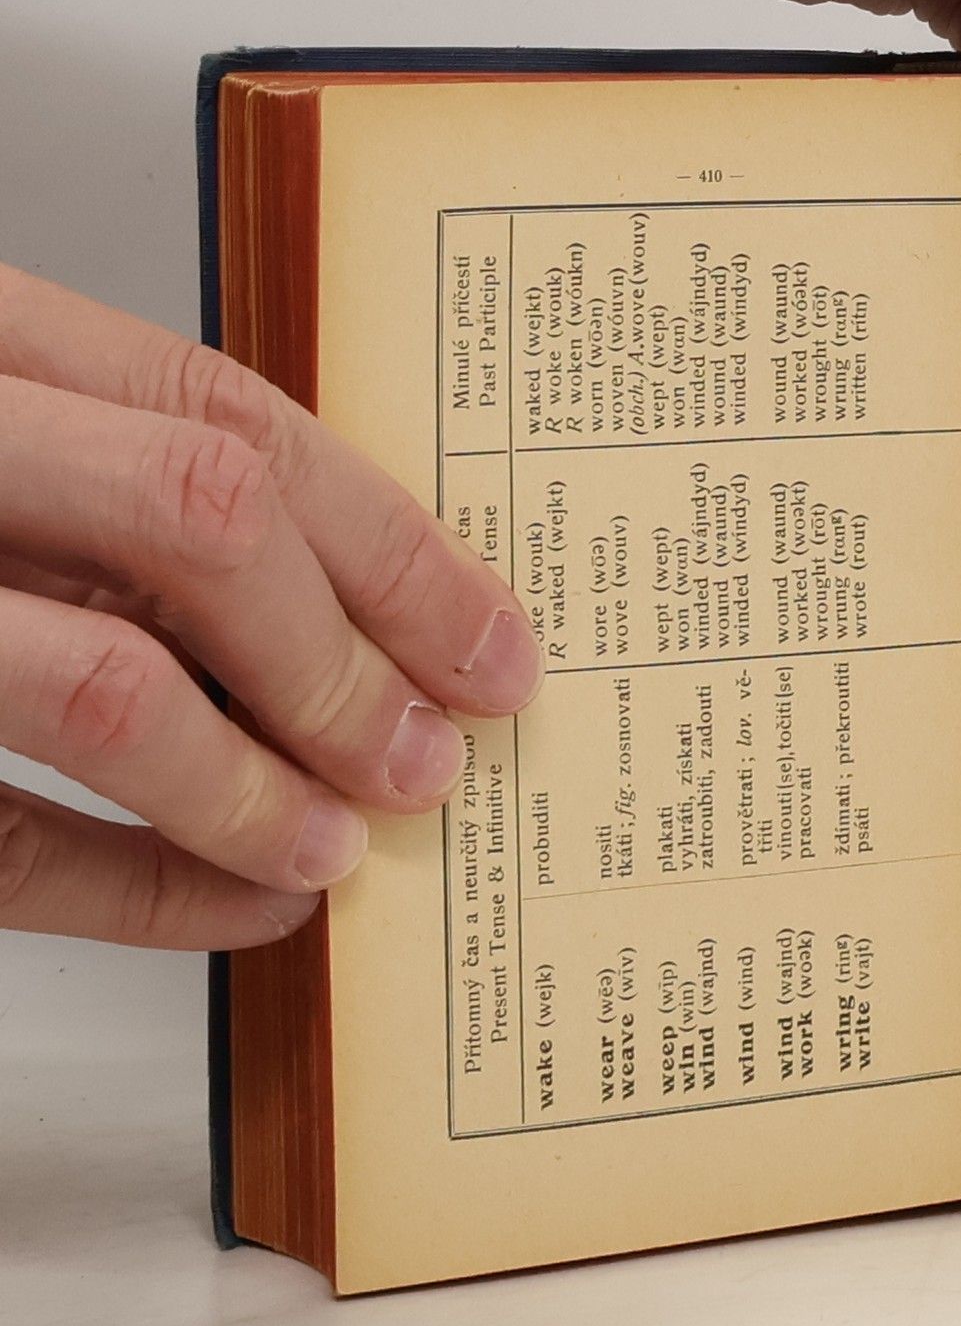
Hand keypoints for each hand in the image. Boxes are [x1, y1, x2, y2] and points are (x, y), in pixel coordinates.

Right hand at [0, 266, 542, 949]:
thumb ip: (113, 489)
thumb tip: (357, 624)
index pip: (228, 416)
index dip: (392, 544)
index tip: (498, 644)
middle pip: (199, 521)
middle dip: (347, 658)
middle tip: (436, 757)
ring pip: (98, 680)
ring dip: (257, 782)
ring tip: (349, 843)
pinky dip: (139, 889)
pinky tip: (239, 908)